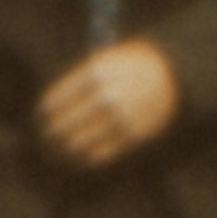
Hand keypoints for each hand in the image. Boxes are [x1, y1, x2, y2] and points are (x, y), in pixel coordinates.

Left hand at [34, 41, 179, 165]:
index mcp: (96, 73)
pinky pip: (102, 154)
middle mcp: (107, 96)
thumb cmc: (132, 65)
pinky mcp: (134, 135)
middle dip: (52, 134)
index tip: (40, 118)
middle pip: (65, 124)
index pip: (57, 100)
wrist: (176, 72)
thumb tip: (48, 110)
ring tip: (60, 150)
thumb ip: (81, 79)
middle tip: (47, 138)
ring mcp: (121, 117)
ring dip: (66, 149)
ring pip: (80, 143)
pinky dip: (88, 158)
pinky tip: (81, 156)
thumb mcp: (109, 59)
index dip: (44, 112)